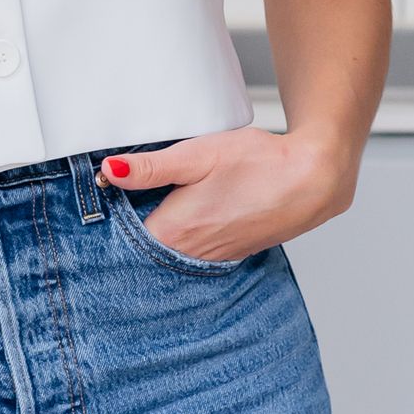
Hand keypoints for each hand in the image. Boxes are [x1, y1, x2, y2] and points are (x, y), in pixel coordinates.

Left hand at [99, 125, 355, 263]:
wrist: (313, 179)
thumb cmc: (259, 164)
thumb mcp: (196, 155)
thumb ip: (150, 167)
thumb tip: (109, 170)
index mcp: (175, 232)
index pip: (121, 237)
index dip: (109, 217)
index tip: (101, 196)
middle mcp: (191, 255)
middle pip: (142, 247)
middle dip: (130, 225)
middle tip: (125, 194)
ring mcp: (213, 258)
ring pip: (169, 250)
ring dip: (158, 230)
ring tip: (156, 200)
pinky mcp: (230, 253)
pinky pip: (193, 250)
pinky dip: (184, 235)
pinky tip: (189, 211)